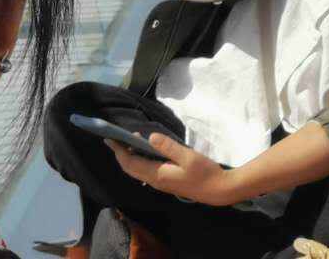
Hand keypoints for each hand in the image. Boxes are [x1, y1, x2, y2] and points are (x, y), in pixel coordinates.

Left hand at [107, 134, 240, 206]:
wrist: (218, 190)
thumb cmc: (204, 172)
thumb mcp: (188, 156)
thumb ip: (168, 147)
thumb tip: (150, 137)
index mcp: (158, 175)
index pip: (131, 163)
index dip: (119, 151)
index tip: (110, 139)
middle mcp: (156, 181)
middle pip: (131, 169)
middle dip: (120, 154)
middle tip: (114, 139)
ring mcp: (161, 183)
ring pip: (138, 171)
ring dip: (130, 158)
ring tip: (127, 142)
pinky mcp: (167, 182)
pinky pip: (145, 172)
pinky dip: (139, 161)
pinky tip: (144, 151)